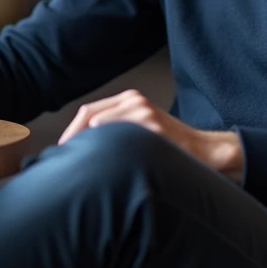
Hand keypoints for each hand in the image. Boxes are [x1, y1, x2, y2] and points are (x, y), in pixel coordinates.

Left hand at [58, 89, 243, 181]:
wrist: (207, 152)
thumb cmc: (171, 147)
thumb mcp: (141, 131)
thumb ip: (115, 132)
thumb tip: (81, 151)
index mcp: (130, 101)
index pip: (88, 113)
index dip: (70, 133)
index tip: (60, 152)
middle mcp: (134, 102)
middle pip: (88, 117)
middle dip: (71, 139)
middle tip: (61, 162)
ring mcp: (143, 113)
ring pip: (99, 126)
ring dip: (85, 146)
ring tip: (76, 166)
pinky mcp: (153, 127)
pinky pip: (119, 136)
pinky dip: (105, 150)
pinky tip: (100, 166)